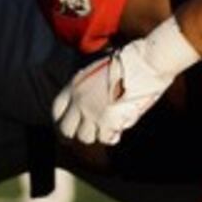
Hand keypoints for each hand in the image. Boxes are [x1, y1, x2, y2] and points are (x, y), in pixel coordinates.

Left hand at [53, 21, 195, 147]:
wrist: (145, 63)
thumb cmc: (129, 64)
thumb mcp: (98, 71)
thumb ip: (89, 90)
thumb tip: (89, 109)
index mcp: (75, 85)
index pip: (57, 110)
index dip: (60, 122)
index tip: (67, 129)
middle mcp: (79, 100)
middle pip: (66, 129)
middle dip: (77, 133)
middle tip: (90, 135)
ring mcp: (92, 111)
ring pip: (85, 137)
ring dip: (96, 135)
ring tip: (107, 129)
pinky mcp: (109, 121)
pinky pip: (105, 139)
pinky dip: (112, 137)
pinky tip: (118, 132)